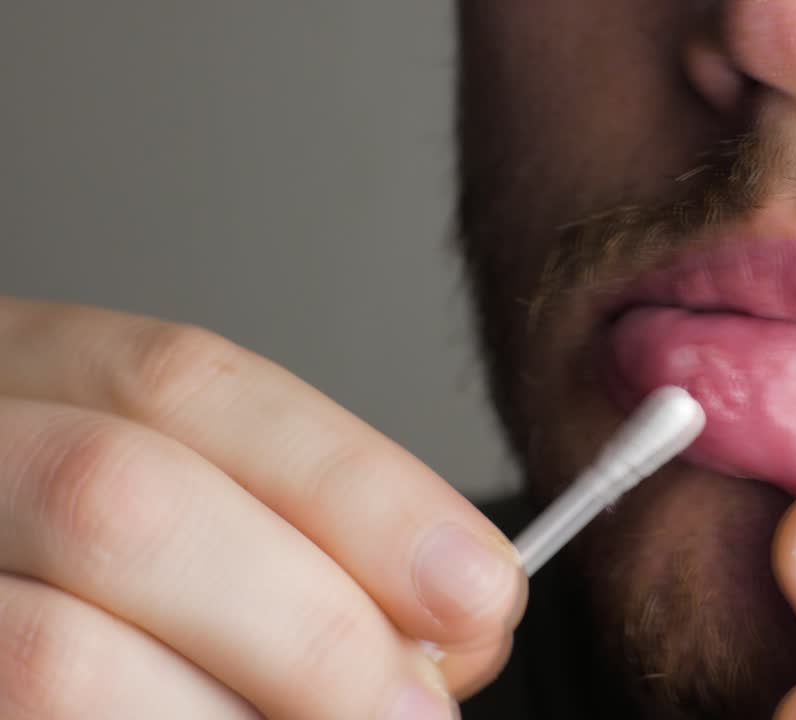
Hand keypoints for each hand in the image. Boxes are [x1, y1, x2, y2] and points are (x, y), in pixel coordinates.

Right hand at [0, 297, 525, 718]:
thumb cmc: (106, 584)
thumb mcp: (188, 515)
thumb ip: (302, 546)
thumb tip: (449, 627)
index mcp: (29, 378)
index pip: (188, 384)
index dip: (355, 488)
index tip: (478, 588)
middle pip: (125, 501)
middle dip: (310, 624)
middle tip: (417, 711)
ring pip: (57, 656)